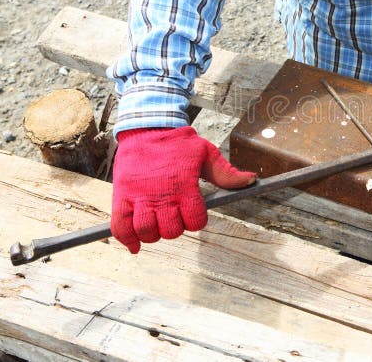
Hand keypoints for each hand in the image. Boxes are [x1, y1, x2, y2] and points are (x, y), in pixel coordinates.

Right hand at [111, 126, 256, 252]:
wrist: (147, 128)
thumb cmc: (178, 143)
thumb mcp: (206, 153)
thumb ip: (226, 173)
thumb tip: (251, 180)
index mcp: (184, 185)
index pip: (195, 221)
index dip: (197, 221)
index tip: (194, 213)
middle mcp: (161, 194)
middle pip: (171, 231)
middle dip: (176, 228)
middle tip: (175, 216)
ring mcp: (139, 197)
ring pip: (147, 232)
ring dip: (154, 234)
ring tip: (157, 223)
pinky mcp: (121, 196)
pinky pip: (120, 227)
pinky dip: (127, 240)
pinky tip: (136, 244)